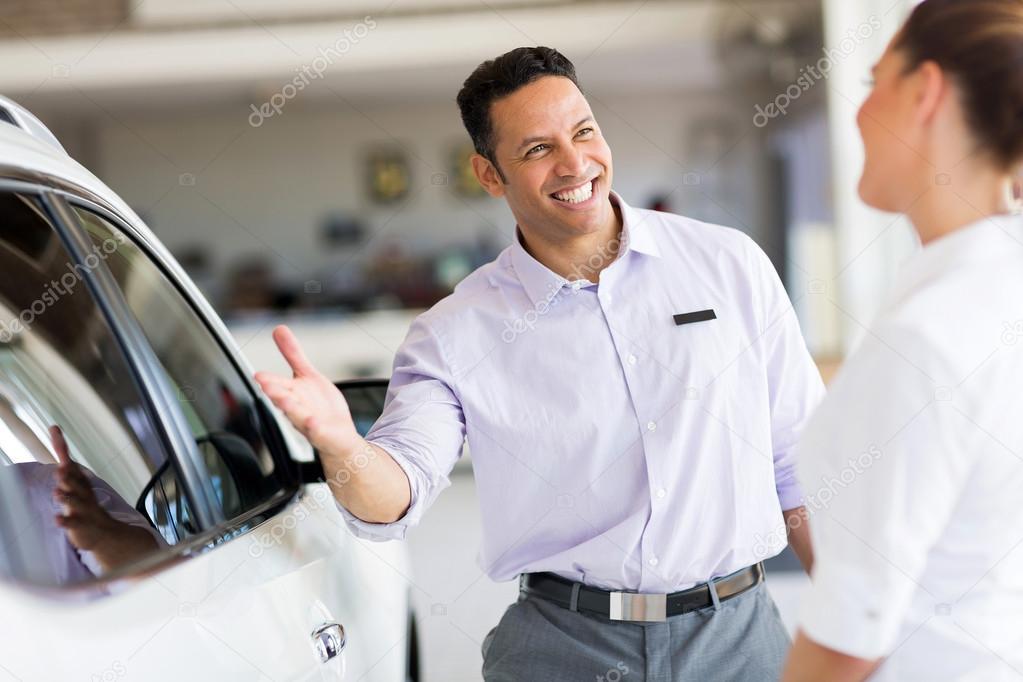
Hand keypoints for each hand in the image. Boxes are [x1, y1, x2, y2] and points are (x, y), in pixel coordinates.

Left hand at [51, 425, 116, 551]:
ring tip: (57, 493)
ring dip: (67, 498)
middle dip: (68, 476)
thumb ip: (67, 470)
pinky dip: (65, 522)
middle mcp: (83, 493)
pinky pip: (73, 523)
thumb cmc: (86, 507)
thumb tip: (61, 456)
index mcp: (80, 482)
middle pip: (75, 482)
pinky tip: (57, 520)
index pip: (69, 461)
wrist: (106, 532)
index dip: (60, 446)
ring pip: (75, 502)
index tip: (53, 429)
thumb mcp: (76, 487)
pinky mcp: (81, 524)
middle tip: (59, 469)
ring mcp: (83, 509)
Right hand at [254, 325, 359, 458]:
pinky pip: (317, 432)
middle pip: (284, 400)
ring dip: (290, 409)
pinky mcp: (322, 434)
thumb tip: (279, 329)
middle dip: (275, 393)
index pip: (279, 385)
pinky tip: (313, 422)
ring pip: (297, 416)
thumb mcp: (308, 375)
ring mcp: (309, 422)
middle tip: (265, 385)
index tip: (258, 375)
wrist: (337, 434)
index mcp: (293, 393)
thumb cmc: (320, 406)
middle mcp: (297, 408)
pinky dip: (314, 427)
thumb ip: (293, 355)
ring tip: (284, 401)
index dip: (269, 381)